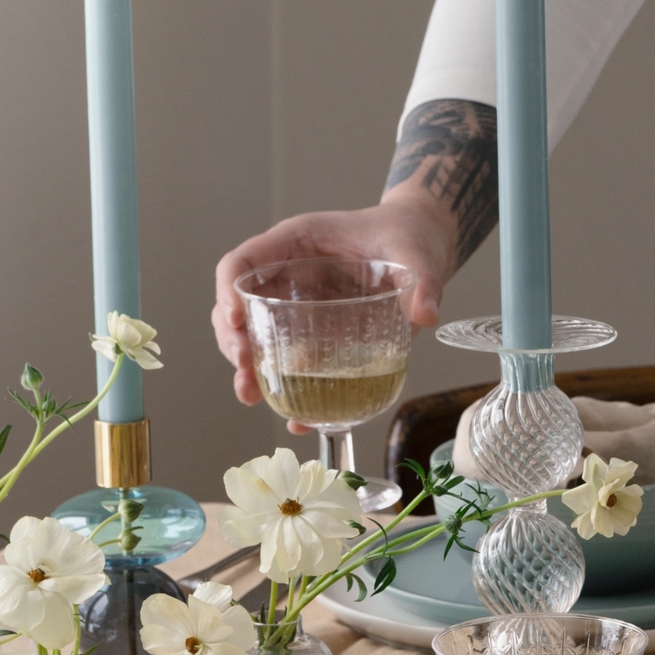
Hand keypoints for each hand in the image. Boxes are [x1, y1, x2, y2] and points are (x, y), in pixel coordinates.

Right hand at [212, 187, 453, 429]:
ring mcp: (297, 305)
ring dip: (247, 369)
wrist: (420, 246)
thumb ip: (422, 281)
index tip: (235, 320)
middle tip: (245, 371)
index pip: (243, 262)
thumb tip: (425, 314)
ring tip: (251, 396)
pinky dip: (285, 388)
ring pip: (253, 336)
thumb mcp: (417, 255)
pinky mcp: (314, 333)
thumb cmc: (407, 237)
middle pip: (237, 305)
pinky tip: (294, 416)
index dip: (229, 290)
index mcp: (297, 243)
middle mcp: (288, 274)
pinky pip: (288, 360)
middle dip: (233, 340)